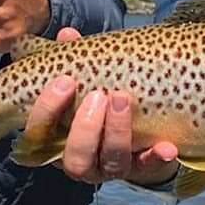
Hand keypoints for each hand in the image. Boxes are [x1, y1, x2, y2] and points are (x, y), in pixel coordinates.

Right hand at [25, 27, 178, 185]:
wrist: (138, 129)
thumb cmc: (98, 101)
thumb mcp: (83, 80)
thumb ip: (73, 61)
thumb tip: (67, 36)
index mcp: (57, 140)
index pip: (38, 135)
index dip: (47, 110)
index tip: (64, 81)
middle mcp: (82, 161)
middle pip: (75, 159)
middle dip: (85, 128)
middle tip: (97, 95)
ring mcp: (112, 168)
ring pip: (110, 163)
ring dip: (117, 132)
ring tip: (123, 100)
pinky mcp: (142, 168)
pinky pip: (148, 168)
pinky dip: (156, 158)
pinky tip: (165, 146)